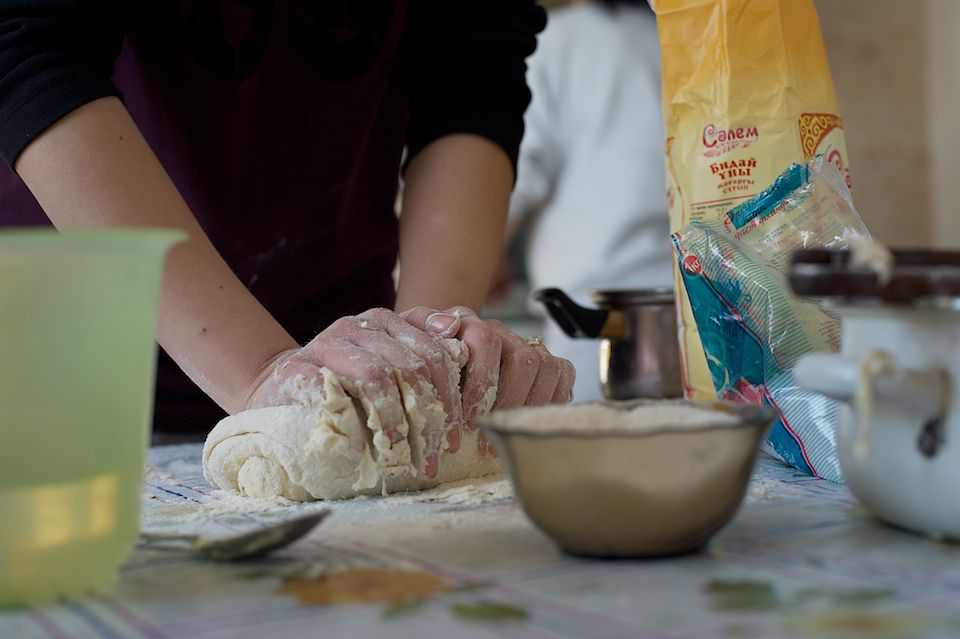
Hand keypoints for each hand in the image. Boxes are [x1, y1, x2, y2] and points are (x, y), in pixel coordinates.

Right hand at [244, 308, 467, 477]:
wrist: (279, 392)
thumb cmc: (345, 392)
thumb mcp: (389, 376)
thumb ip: (424, 365)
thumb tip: (463, 353)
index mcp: (387, 324)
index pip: (434, 353)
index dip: (451, 398)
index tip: (453, 438)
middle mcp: (360, 326)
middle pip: (412, 366)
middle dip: (429, 416)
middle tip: (434, 456)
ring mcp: (329, 342)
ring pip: (379, 376)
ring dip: (397, 423)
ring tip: (405, 457)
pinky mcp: (300, 365)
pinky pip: (338, 387)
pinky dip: (361, 419)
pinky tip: (371, 447)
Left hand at [400, 306, 575, 453]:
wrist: (439, 352)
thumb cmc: (425, 358)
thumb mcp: (411, 343)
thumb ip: (422, 328)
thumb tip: (446, 325)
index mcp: (469, 322)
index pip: (485, 339)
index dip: (481, 383)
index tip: (469, 420)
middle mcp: (501, 331)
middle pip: (523, 358)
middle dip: (507, 402)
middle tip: (488, 436)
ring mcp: (524, 345)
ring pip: (546, 366)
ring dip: (528, 405)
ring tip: (507, 433)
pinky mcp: (543, 361)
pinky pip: (562, 373)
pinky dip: (553, 397)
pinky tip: (531, 420)